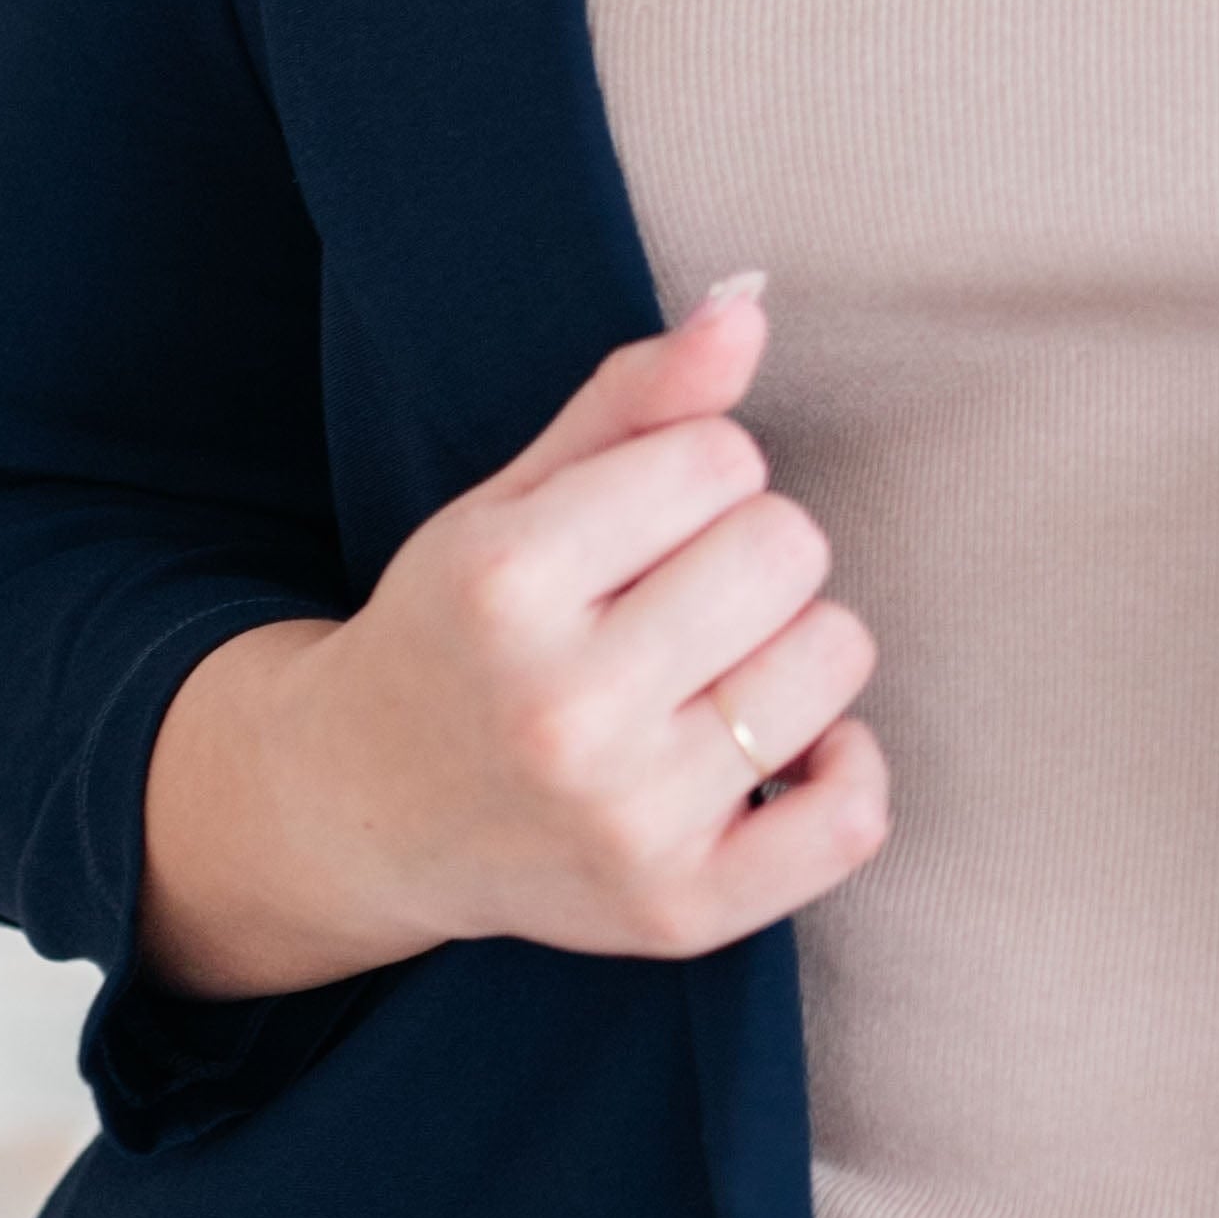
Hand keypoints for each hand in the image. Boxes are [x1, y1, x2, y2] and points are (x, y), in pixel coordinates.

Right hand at [137, 281, 884, 1000]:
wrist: (367, 808)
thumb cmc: (463, 630)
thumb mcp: (515, 497)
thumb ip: (635, 400)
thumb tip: (749, 308)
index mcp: (507, 583)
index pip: (722, 457)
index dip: (698, 475)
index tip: (639, 528)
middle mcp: (562, 709)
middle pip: (788, 547)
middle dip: (750, 550)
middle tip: (676, 599)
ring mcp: (625, 819)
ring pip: (837, 655)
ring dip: (794, 648)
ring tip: (708, 673)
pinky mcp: (679, 908)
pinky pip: (851, 818)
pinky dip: (846, 769)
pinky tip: (786, 752)